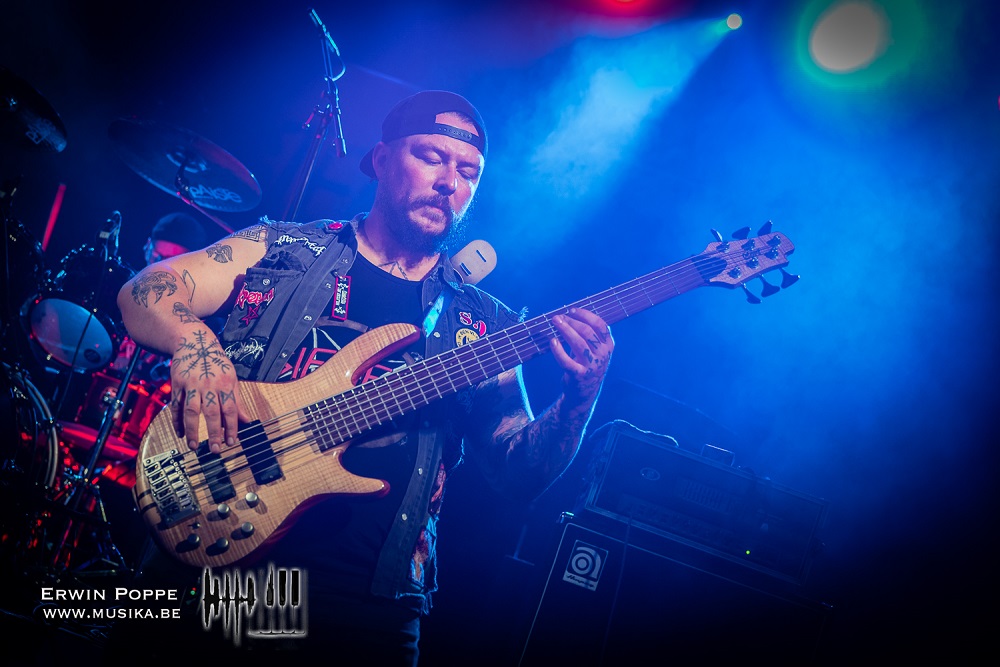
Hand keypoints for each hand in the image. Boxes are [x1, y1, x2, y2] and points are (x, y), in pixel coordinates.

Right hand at [168, 327, 245, 451]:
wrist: (194, 342)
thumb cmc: (216, 363)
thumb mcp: (232, 378)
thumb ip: (238, 401)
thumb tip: (247, 420)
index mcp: (226, 383)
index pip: (230, 409)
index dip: (232, 427)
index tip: (231, 443)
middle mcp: (209, 384)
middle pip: (211, 412)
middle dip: (214, 432)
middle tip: (215, 450)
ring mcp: (191, 384)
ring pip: (191, 410)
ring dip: (192, 430)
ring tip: (194, 446)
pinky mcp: (177, 384)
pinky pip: (176, 406)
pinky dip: (176, 421)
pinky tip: (180, 433)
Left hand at [549, 307, 613, 407]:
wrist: (584, 393)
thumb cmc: (587, 365)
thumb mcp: (594, 350)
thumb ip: (588, 334)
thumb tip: (570, 314)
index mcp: (608, 346)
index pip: (600, 325)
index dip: (585, 315)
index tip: (571, 310)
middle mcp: (603, 355)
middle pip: (588, 332)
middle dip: (571, 321)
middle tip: (558, 317)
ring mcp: (592, 366)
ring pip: (578, 343)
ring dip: (565, 330)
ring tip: (554, 323)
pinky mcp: (579, 375)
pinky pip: (567, 360)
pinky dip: (558, 350)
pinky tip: (552, 341)